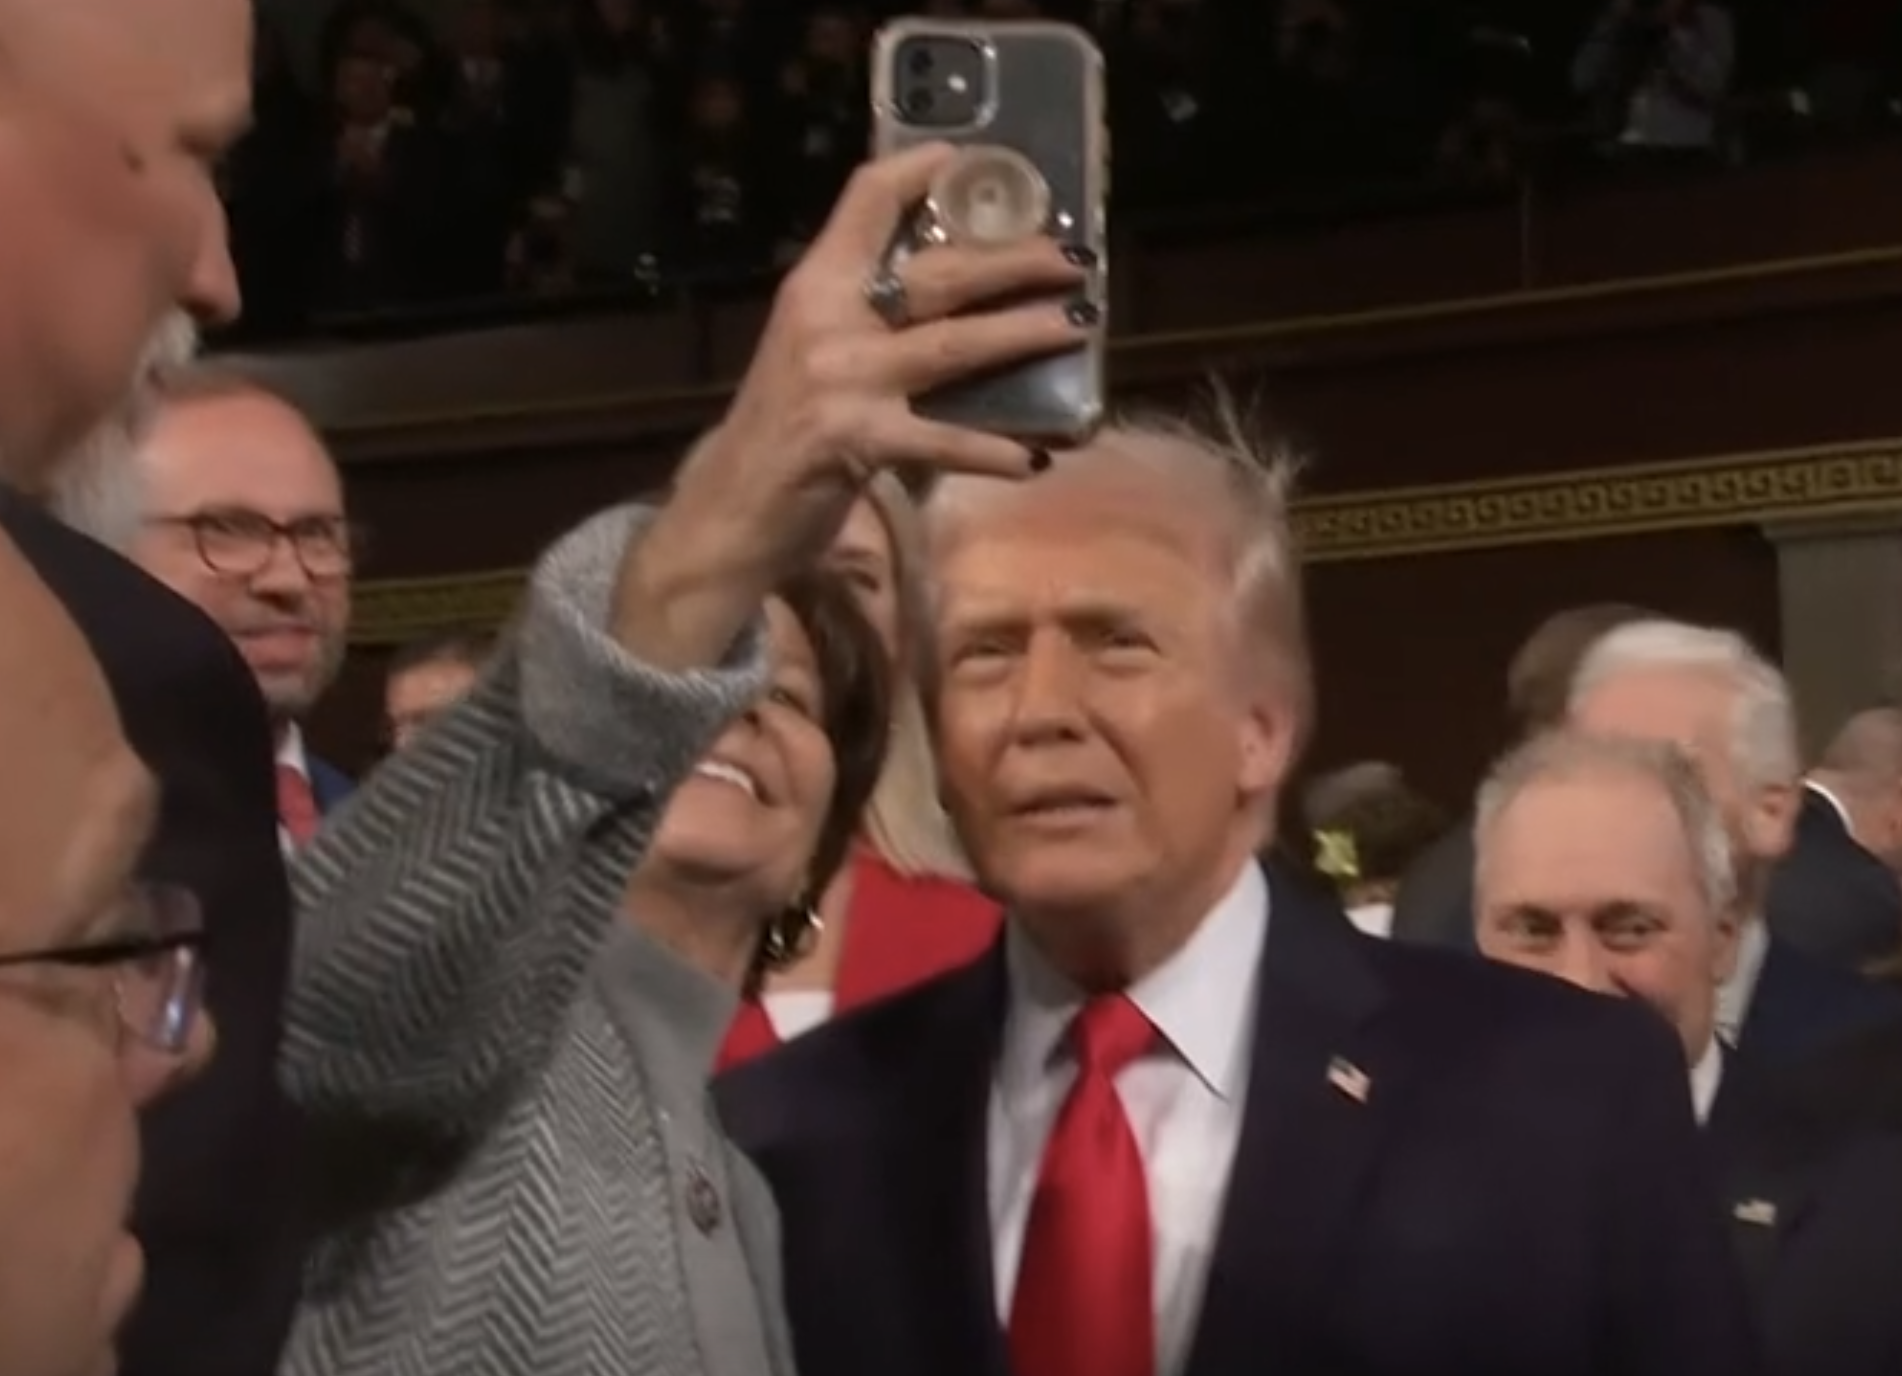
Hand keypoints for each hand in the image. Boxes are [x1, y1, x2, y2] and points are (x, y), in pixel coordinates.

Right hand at [618, 142, 1088, 668]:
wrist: (727, 511)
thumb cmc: (781, 432)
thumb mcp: (813, 354)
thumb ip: (866, 319)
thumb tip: (958, 296)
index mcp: (815, 286)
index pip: (866, 201)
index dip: (919, 172)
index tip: (967, 158)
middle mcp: (827, 320)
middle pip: (937, 273)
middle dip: (1013, 261)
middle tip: (1072, 260)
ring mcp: (842, 381)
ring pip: (953, 346)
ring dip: (1022, 334)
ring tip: (1075, 326)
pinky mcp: (855, 441)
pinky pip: (942, 442)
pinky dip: (992, 451)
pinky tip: (1034, 457)